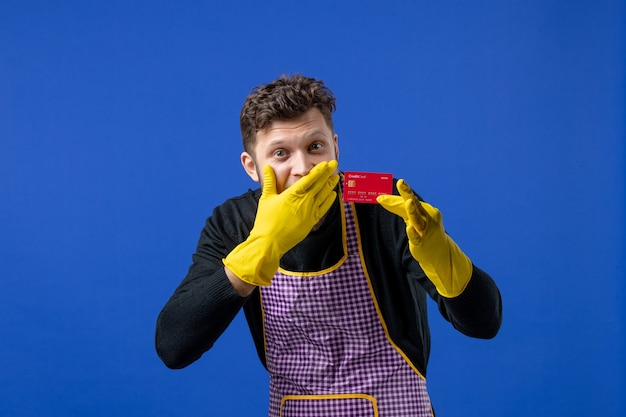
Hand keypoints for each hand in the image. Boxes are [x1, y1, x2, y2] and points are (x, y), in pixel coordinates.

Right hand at [224, 160, 338, 285]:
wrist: (271, 242)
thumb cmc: (266, 220)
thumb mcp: (266, 198)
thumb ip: (269, 181)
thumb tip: (267, 167)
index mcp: (293, 194)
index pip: (309, 178)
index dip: (319, 170)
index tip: (325, 163)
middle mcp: (304, 201)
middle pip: (319, 184)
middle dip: (327, 173)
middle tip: (334, 163)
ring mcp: (310, 212)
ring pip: (323, 195)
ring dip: (330, 185)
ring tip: (336, 176)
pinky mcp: (311, 221)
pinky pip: (324, 208)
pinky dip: (329, 200)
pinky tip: (333, 194)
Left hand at [377, 179, 472, 296]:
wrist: (440, 253)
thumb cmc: (424, 231)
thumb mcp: (411, 218)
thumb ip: (398, 208)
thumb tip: (381, 198)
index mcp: (423, 208)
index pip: (408, 199)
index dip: (394, 198)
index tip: (380, 196)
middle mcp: (426, 216)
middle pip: (414, 203)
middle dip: (407, 193)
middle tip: (401, 182)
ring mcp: (425, 229)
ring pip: (417, 218)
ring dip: (413, 211)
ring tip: (408, 202)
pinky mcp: (422, 242)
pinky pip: (416, 236)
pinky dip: (413, 232)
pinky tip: (410, 228)